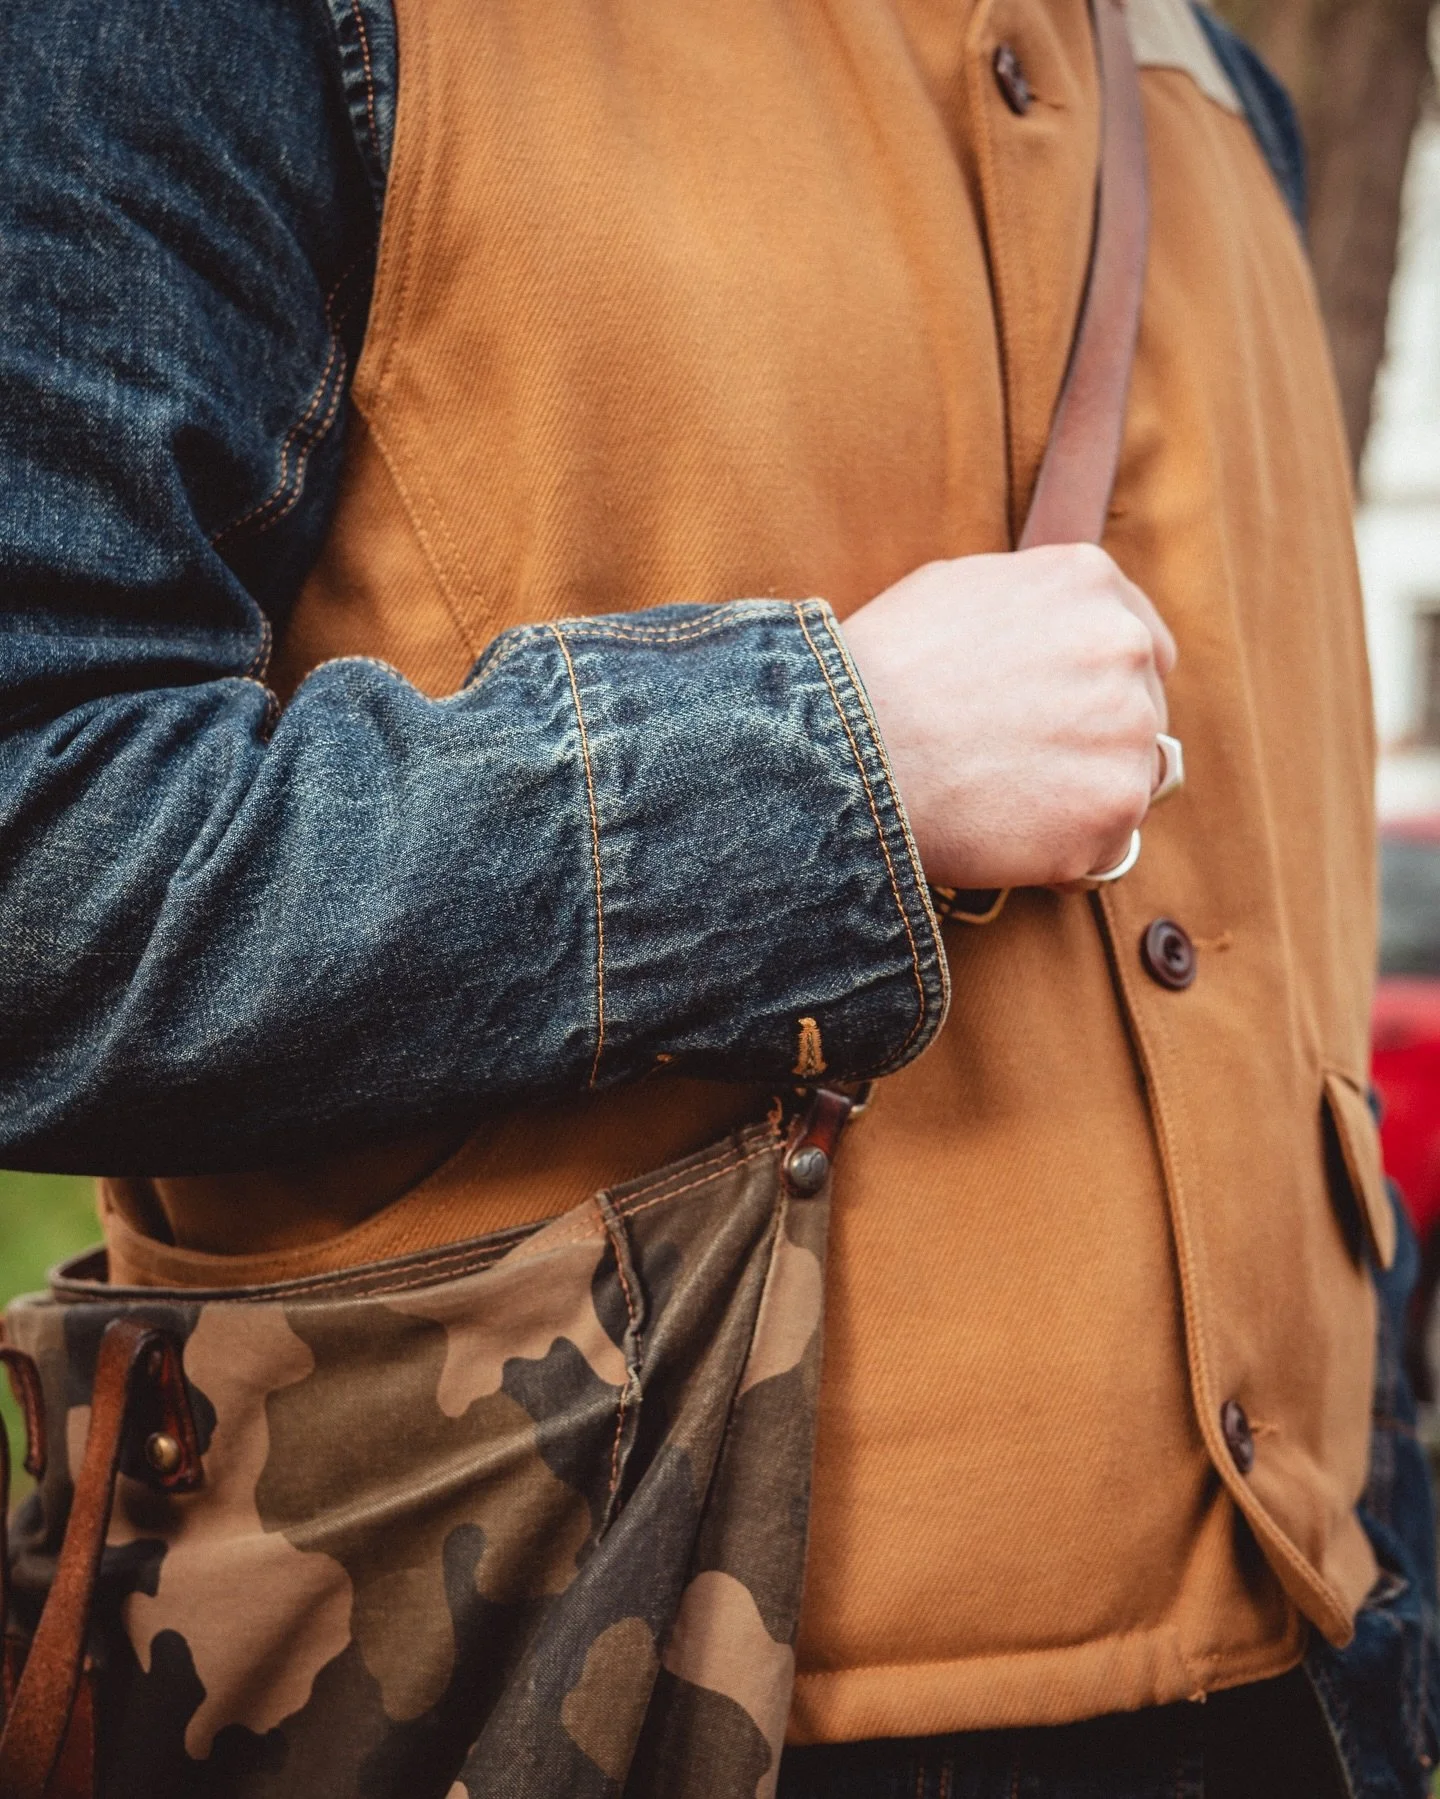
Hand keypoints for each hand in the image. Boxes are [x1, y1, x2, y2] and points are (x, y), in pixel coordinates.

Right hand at [839, 544, 1176, 890]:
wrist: (846, 751)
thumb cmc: (879, 674)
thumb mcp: (954, 589)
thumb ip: (1031, 606)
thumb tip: (1053, 636)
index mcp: (1088, 583)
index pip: (1143, 645)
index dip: (1102, 688)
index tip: (1066, 716)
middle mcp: (1125, 646)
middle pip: (1141, 714)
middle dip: (1091, 743)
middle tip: (1017, 766)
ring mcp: (1127, 731)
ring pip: (1129, 779)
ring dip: (1081, 797)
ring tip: (1002, 803)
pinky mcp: (1113, 809)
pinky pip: (1108, 844)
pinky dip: (1065, 853)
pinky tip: (1005, 838)